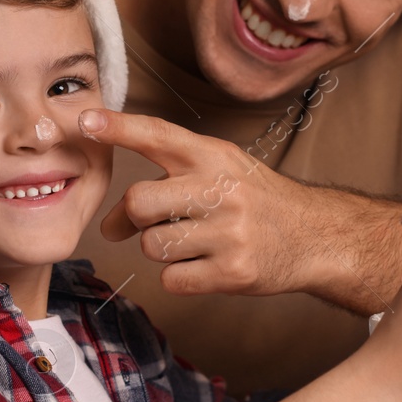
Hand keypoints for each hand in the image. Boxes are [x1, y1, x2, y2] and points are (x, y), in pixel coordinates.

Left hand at [80, 108, 313, 296]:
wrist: (314, 236)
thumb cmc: (256, 201)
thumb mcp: (223, 167)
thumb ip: (170, 177)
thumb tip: (110, 222)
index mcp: (214, 156)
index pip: (159, 134)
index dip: (119, 128)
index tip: (86, 121)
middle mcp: (221, 189)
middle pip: (139, 202)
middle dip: (133, 218)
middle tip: (144, 224)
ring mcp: (229, 232)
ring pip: (152, 245)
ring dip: (160, 249)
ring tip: (192, 242)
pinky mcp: (233, 272)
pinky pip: (173, 279)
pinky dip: (180, 277)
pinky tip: (205, 265)